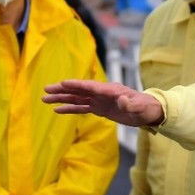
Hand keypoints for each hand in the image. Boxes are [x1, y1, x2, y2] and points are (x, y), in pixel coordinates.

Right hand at [43, 79, 165, 126]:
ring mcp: (99, 100)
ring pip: (77, 98)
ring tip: (45, 99)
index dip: (77, 85)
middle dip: (62, 90)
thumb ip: (131, 104)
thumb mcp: (140, 108)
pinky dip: (70, 108)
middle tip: (46, 90)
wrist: (148, 111)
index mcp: (110, 90)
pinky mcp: (99, 108)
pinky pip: (81, 108)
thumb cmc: (146, 108)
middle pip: (79, 90)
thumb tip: (122, 100)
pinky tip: (57, 110)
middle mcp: (102, 93)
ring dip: (62, 98)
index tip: (63, 83)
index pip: (90, 86)